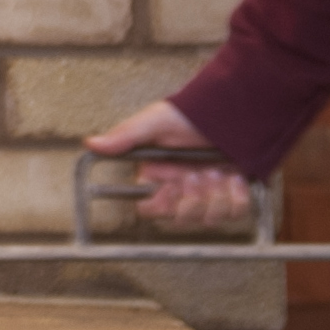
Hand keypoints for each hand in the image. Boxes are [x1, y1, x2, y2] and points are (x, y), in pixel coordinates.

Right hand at [87, 100, 251, 226]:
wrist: (235, 110)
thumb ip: (125, 137)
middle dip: (194, 196)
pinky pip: (236, 213)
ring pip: (210, 218)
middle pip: (182, 219)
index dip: (163, 202)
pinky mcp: (234, 195)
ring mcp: (209, 194)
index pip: (151, 209)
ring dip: (217, 192)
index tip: (173, 184)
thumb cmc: (193, 113)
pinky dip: (238, 194)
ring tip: (219, 168)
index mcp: (160, 176)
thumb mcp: (156, 122)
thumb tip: (91, 144)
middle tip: (200, 171)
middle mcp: (182, 189)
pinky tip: (235, 175)